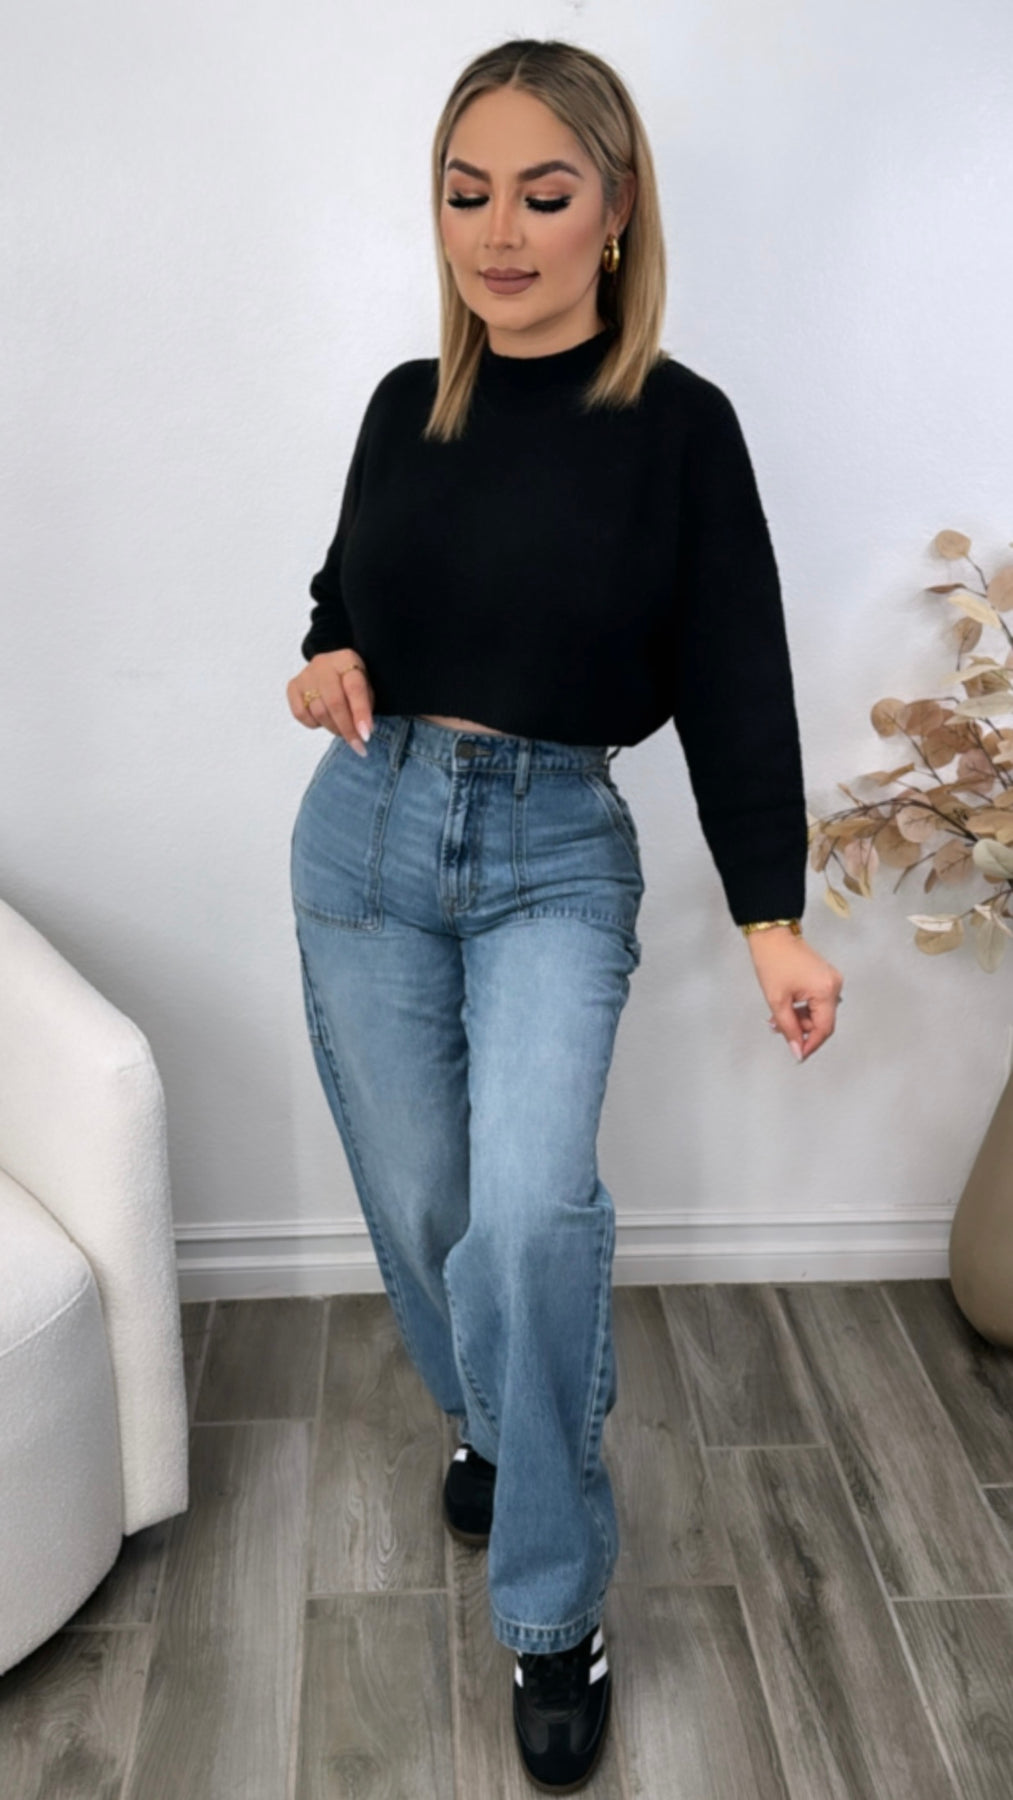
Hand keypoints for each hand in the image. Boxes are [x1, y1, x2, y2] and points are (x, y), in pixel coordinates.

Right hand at [287, 650, 373, 754]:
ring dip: (333, 728)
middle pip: (334, 702)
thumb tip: (362, 733)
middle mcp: (323, 665)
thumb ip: (365, 707)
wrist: (331, 669)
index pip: (354, 688)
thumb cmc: (351, 683)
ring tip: (343, 731)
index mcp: (346, 660)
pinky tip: (324, 721)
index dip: (361, 713)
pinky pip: (301, 714)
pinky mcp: (292, 687)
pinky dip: (315, 724)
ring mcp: (305, 675)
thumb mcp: (366, 688)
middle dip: (347, 729)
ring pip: (319, 712)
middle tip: (357, 745)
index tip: (366, 736)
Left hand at [745, 928, 843, 1062]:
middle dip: (800, 1029)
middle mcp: (834, 986)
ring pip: (818, 1012)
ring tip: (777, 1017)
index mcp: (826, 991)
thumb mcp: (778, 1001)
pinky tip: (786, 1007)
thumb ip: (788, 1028)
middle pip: (822, 1021)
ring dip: (799, 1019)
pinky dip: (802, 1008)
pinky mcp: (824, 977)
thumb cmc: (773, 961)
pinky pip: (817, 1001)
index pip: (824, 1028)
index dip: (811, 1044)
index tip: (798, 1055)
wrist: (772, 935)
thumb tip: (797, 1050)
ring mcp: (831, 980)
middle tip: (778, 1029)